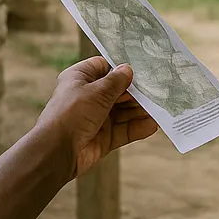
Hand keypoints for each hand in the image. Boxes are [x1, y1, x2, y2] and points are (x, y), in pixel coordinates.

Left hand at [35, 56, 157, 179]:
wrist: (57, 152)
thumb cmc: (73, 113)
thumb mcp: (97, 91)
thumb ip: (117, 80)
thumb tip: (129, 70)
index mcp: (80, 79)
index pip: (104, 67)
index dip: (122, 67)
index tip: (143, 66)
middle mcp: (89, 97)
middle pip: (118, 90)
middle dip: (137, 91)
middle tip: (159, 87)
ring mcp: (97, 118)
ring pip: (124, 111)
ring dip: (141, 110)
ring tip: (161, 107)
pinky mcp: (104, 137)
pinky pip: (124, 130)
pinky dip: (138, 127)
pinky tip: (152, 125)